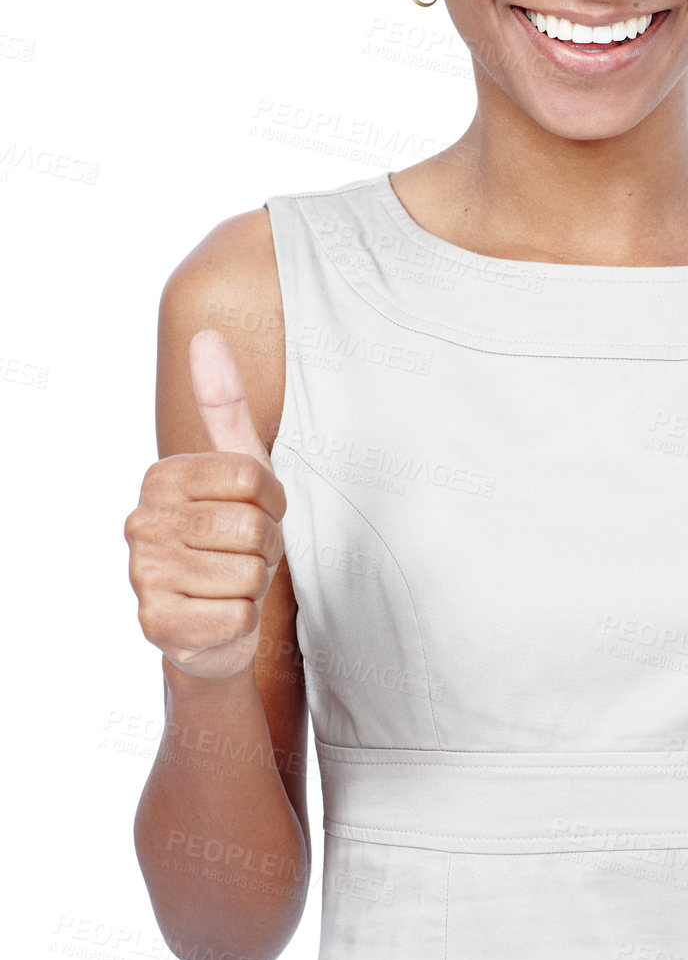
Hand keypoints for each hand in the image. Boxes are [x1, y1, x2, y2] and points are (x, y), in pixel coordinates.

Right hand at [124, 330, 286, 678]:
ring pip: (250, 573)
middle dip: (266, 545)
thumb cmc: (230, 536)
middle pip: (252, 526)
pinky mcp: (157, 625)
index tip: (257, 511)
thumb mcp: (239, 467)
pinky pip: (239, 616)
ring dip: (254, 583)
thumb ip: (224, 403)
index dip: (273, 501)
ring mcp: (143, 575)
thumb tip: (206, 334)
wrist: (211, 622)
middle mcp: (141, 522)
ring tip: (231, 582)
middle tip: (244, 552)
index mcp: (162, 478)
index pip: (253, 478)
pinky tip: (220, 614)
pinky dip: (243, 620)